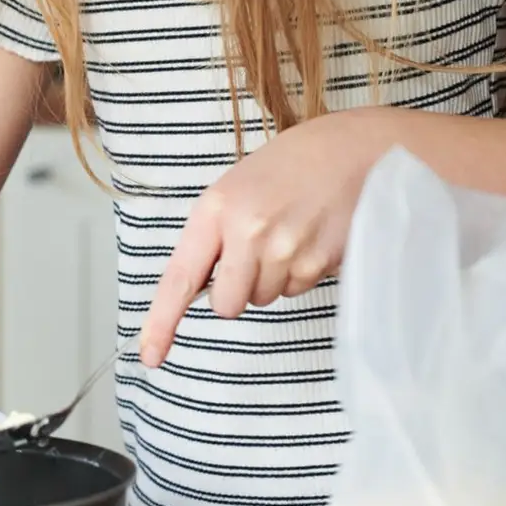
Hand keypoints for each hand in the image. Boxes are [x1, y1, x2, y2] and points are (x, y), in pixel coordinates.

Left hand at [139, 108, 391, 367]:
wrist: (355, 149)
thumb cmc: (291, 166)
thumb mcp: (237, 187)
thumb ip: (216, 234)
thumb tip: (202, 285)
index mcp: (216, 208)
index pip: (181, 276)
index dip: (162, 322)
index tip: (150, 356)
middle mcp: (246, 231)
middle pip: (227, 304)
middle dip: (237, 291)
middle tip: (256, 252)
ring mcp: (285, 250)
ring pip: (265, 298)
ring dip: (273, 278)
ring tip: (290, 232)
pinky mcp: (319, 263)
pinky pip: (297, 290)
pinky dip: (302, 272)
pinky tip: (312, 237)